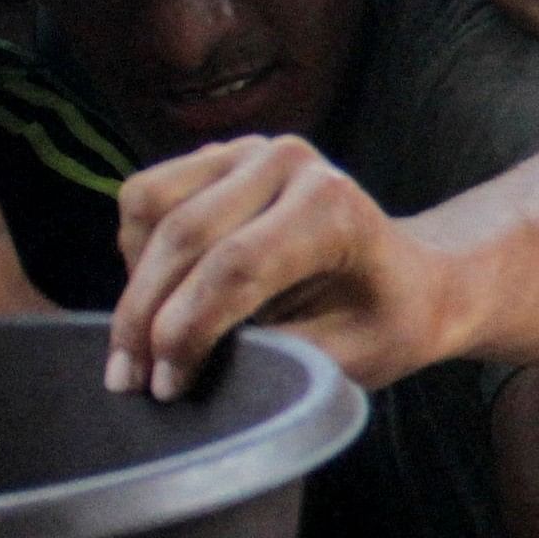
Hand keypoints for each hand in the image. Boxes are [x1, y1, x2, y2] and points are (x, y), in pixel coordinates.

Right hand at [110, 135, 455, 398]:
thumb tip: (185, 368)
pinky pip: (146, 198)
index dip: (187, 332)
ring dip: (135, 283)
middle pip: (185, 237)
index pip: (235, 266)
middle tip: (129, 381)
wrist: (409, 279)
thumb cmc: (386, 324)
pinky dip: (137, 252)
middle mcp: (290, 163)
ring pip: (150, 208)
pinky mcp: (219, 155)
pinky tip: (160, 298)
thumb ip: (274, 359)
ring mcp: (250, 150)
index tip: (165, 387)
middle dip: (145, 317)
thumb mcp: (350, 359)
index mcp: (334, 208)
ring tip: (142, 343)